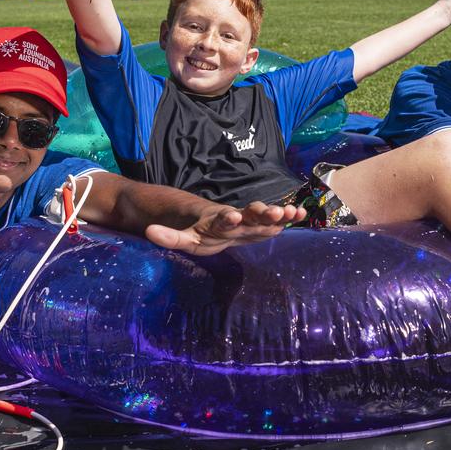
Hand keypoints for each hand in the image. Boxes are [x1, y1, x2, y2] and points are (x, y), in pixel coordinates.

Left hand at [144, 202, 306, 255]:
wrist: (213, 223)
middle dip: (261, 212)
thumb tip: (149, 232)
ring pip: (264, 216)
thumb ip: (169, 236)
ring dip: (278, 214)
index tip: (232, 216)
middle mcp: (236, 218)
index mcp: (217, 221)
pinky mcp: (261, 226)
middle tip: (273, 211)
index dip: (227, 218)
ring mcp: (250, 221)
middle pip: (249, 214)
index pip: (221, 219)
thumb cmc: (199, 232)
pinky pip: (276, 222)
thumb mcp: (182, 238)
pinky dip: (288, 217)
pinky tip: (301, 215)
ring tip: (292, 213)